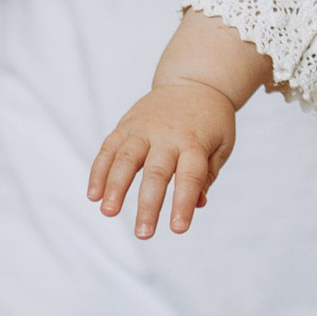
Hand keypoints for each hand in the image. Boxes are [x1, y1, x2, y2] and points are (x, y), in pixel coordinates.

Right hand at [89, 83, 238, 237]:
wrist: (195, 80)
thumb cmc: (211, 121)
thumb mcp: (222, 145)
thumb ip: (208, 175)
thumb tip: (197, 204)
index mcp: (195, 142)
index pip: (190, 176)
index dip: (183, 203)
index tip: (177, 229)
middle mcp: (167, 135)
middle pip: (156, 172)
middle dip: (148, 205)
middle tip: (144, 234)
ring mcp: (143, 129)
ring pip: (126, 159)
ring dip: (115, 187)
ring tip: (109, 212)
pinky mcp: (126, 126)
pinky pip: (109, 149)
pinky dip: (99, 171)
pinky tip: (94, 195)